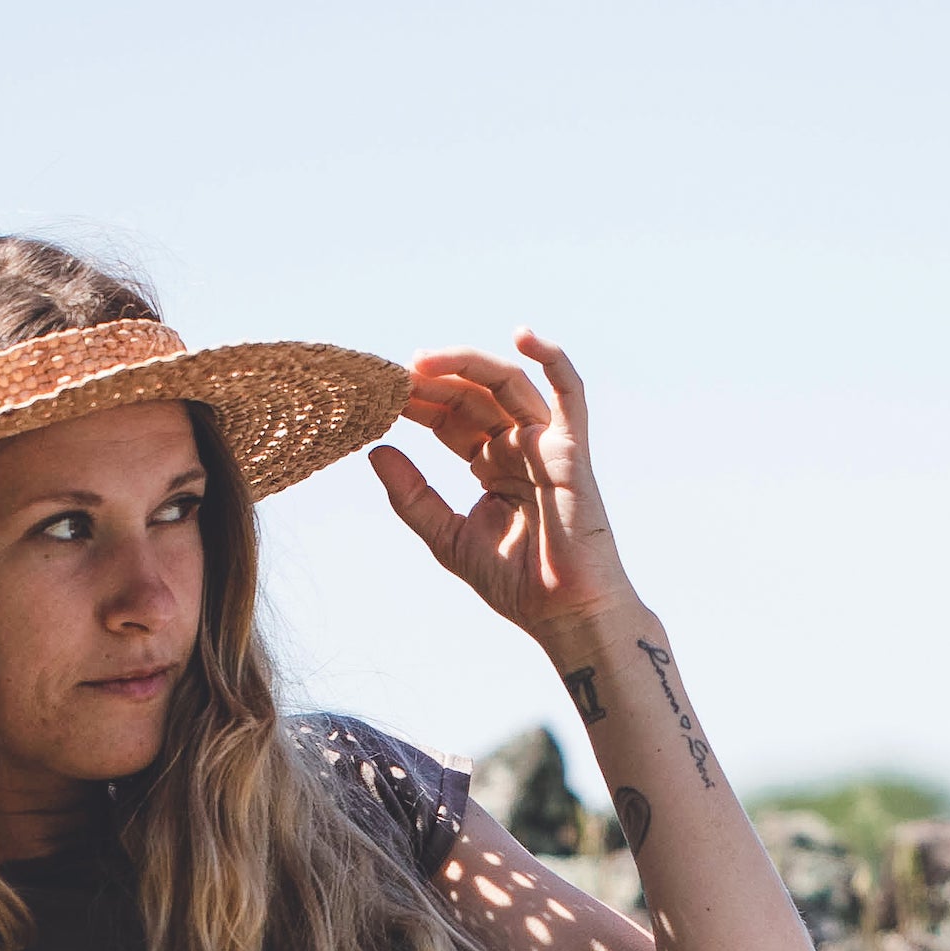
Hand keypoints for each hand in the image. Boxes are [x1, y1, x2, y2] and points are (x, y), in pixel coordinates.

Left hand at [370, 333, 637, 644]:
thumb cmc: (517, 584)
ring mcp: (546, 444)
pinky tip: (524, 335)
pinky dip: (553, 358)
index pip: (451, 417)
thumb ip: (412, 496)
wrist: (565, 616)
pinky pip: (570, 393)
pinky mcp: (573, 450)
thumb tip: (376, 451)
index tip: (379, 394)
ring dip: (467, 364)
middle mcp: (518, 446)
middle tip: (393, 376)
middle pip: (472, 395)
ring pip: (507, 384)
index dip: (418, 402)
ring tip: (424, 362)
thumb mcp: (446, 537)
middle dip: (432, 382)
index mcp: (491, 464)